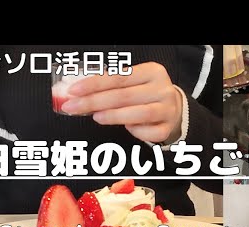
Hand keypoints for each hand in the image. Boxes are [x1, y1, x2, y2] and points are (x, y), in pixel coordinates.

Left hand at [62, 62, 183, 143]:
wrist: (174, 108)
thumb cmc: (147, 94)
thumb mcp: (133, 82)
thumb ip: (110, 85)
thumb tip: (79, 92)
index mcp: (152, 72)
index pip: (119, 77)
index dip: (94, 84)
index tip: (74, 91)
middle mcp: (162, 89)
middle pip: (124, 96)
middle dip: (95, 102)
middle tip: (74, 107)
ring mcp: (167, 109)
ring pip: (138, 114)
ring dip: (113, 116)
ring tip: (96, 117)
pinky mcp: (167, 127)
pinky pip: (149, 133)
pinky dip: (135, 132)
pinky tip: (126, 127)